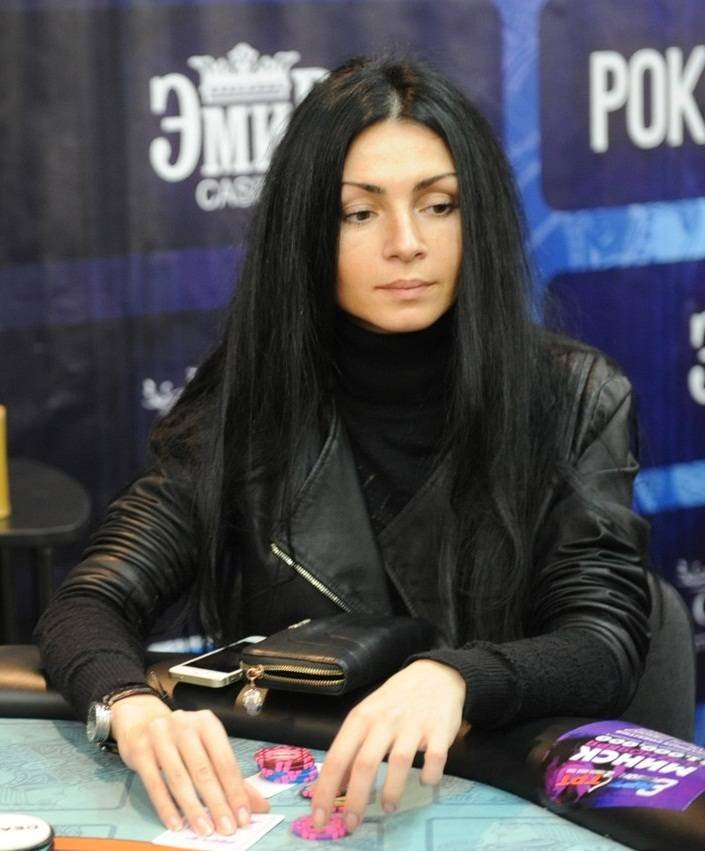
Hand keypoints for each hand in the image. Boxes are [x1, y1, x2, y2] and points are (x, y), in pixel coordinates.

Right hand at [111, 696, 269, 835]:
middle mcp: (184, 725)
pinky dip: (166, 807)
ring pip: (179, 778)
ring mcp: (160, 736)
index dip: (235, 791)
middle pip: (203, 770)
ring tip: (205, 830)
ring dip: (193, 808)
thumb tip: (258, 806)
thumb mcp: (206, 748)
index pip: (225, 761)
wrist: (141, 719)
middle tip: (227, 828)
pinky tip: (176, 824)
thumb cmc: (180, 738)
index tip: (243, 817)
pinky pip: (154, 783)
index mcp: (207, 723)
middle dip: (217, 803)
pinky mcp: (140, 750)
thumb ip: (230, 777)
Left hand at [311, 659, 465, 831]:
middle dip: (355, 800)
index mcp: (362, 717)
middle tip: (351, 825)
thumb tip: (337, 785)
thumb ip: (353, 746)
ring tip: (387, 808)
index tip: (319, 818)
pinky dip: (429, 775)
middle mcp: (385, 720)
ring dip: (391, 791)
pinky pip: (434, 758)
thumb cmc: (395, 700)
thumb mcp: (367, 715)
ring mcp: (413, 725)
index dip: (326, 790)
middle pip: (364, 764)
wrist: (435, 674)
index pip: (337, 757)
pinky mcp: (439, 729)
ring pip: (398, 762)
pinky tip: (425, 781)